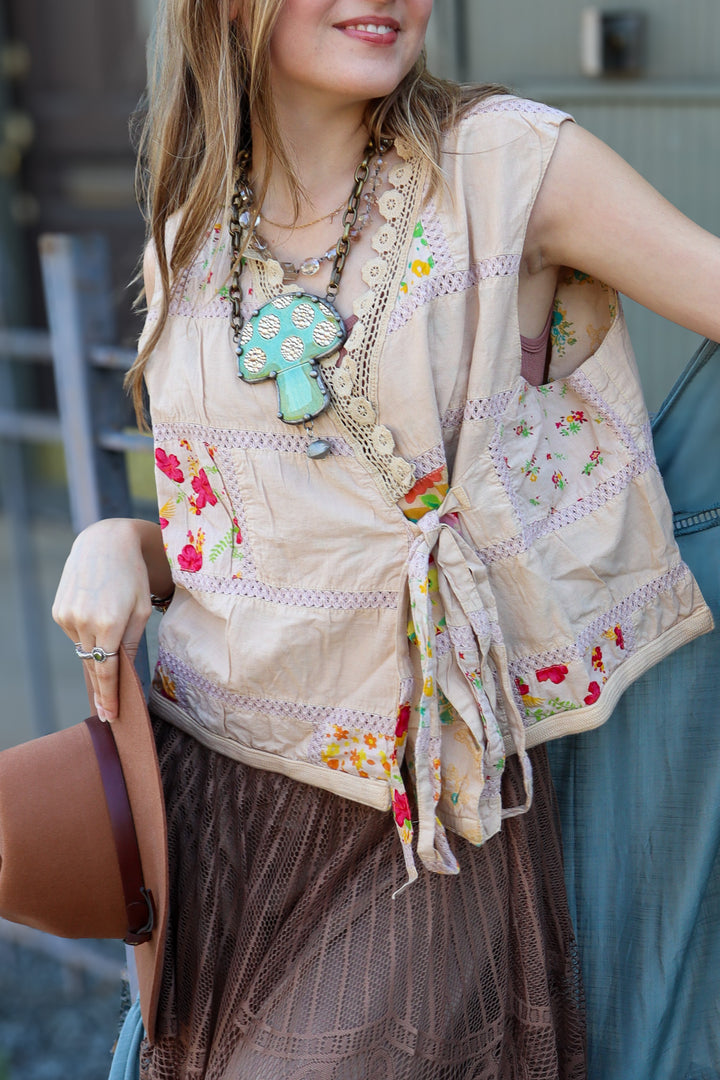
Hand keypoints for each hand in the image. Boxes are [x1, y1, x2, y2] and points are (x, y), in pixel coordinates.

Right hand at [52, 519, 154, 721]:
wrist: (104, 543)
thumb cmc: (132, 577)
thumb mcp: (141, 610)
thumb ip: (131, 644)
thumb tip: (124, 675)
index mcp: (109, 622)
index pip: (107, 670)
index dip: (108, 696)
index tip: (109, 716)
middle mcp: (83, 621)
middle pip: (93, 666)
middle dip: (101, 689)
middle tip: (107, 713)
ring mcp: (66, 617)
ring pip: (83, 651)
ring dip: (95, 656)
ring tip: (109, 645)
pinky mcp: (58, 612)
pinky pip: (75, 636)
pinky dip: (86, 637)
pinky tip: (96, 622)